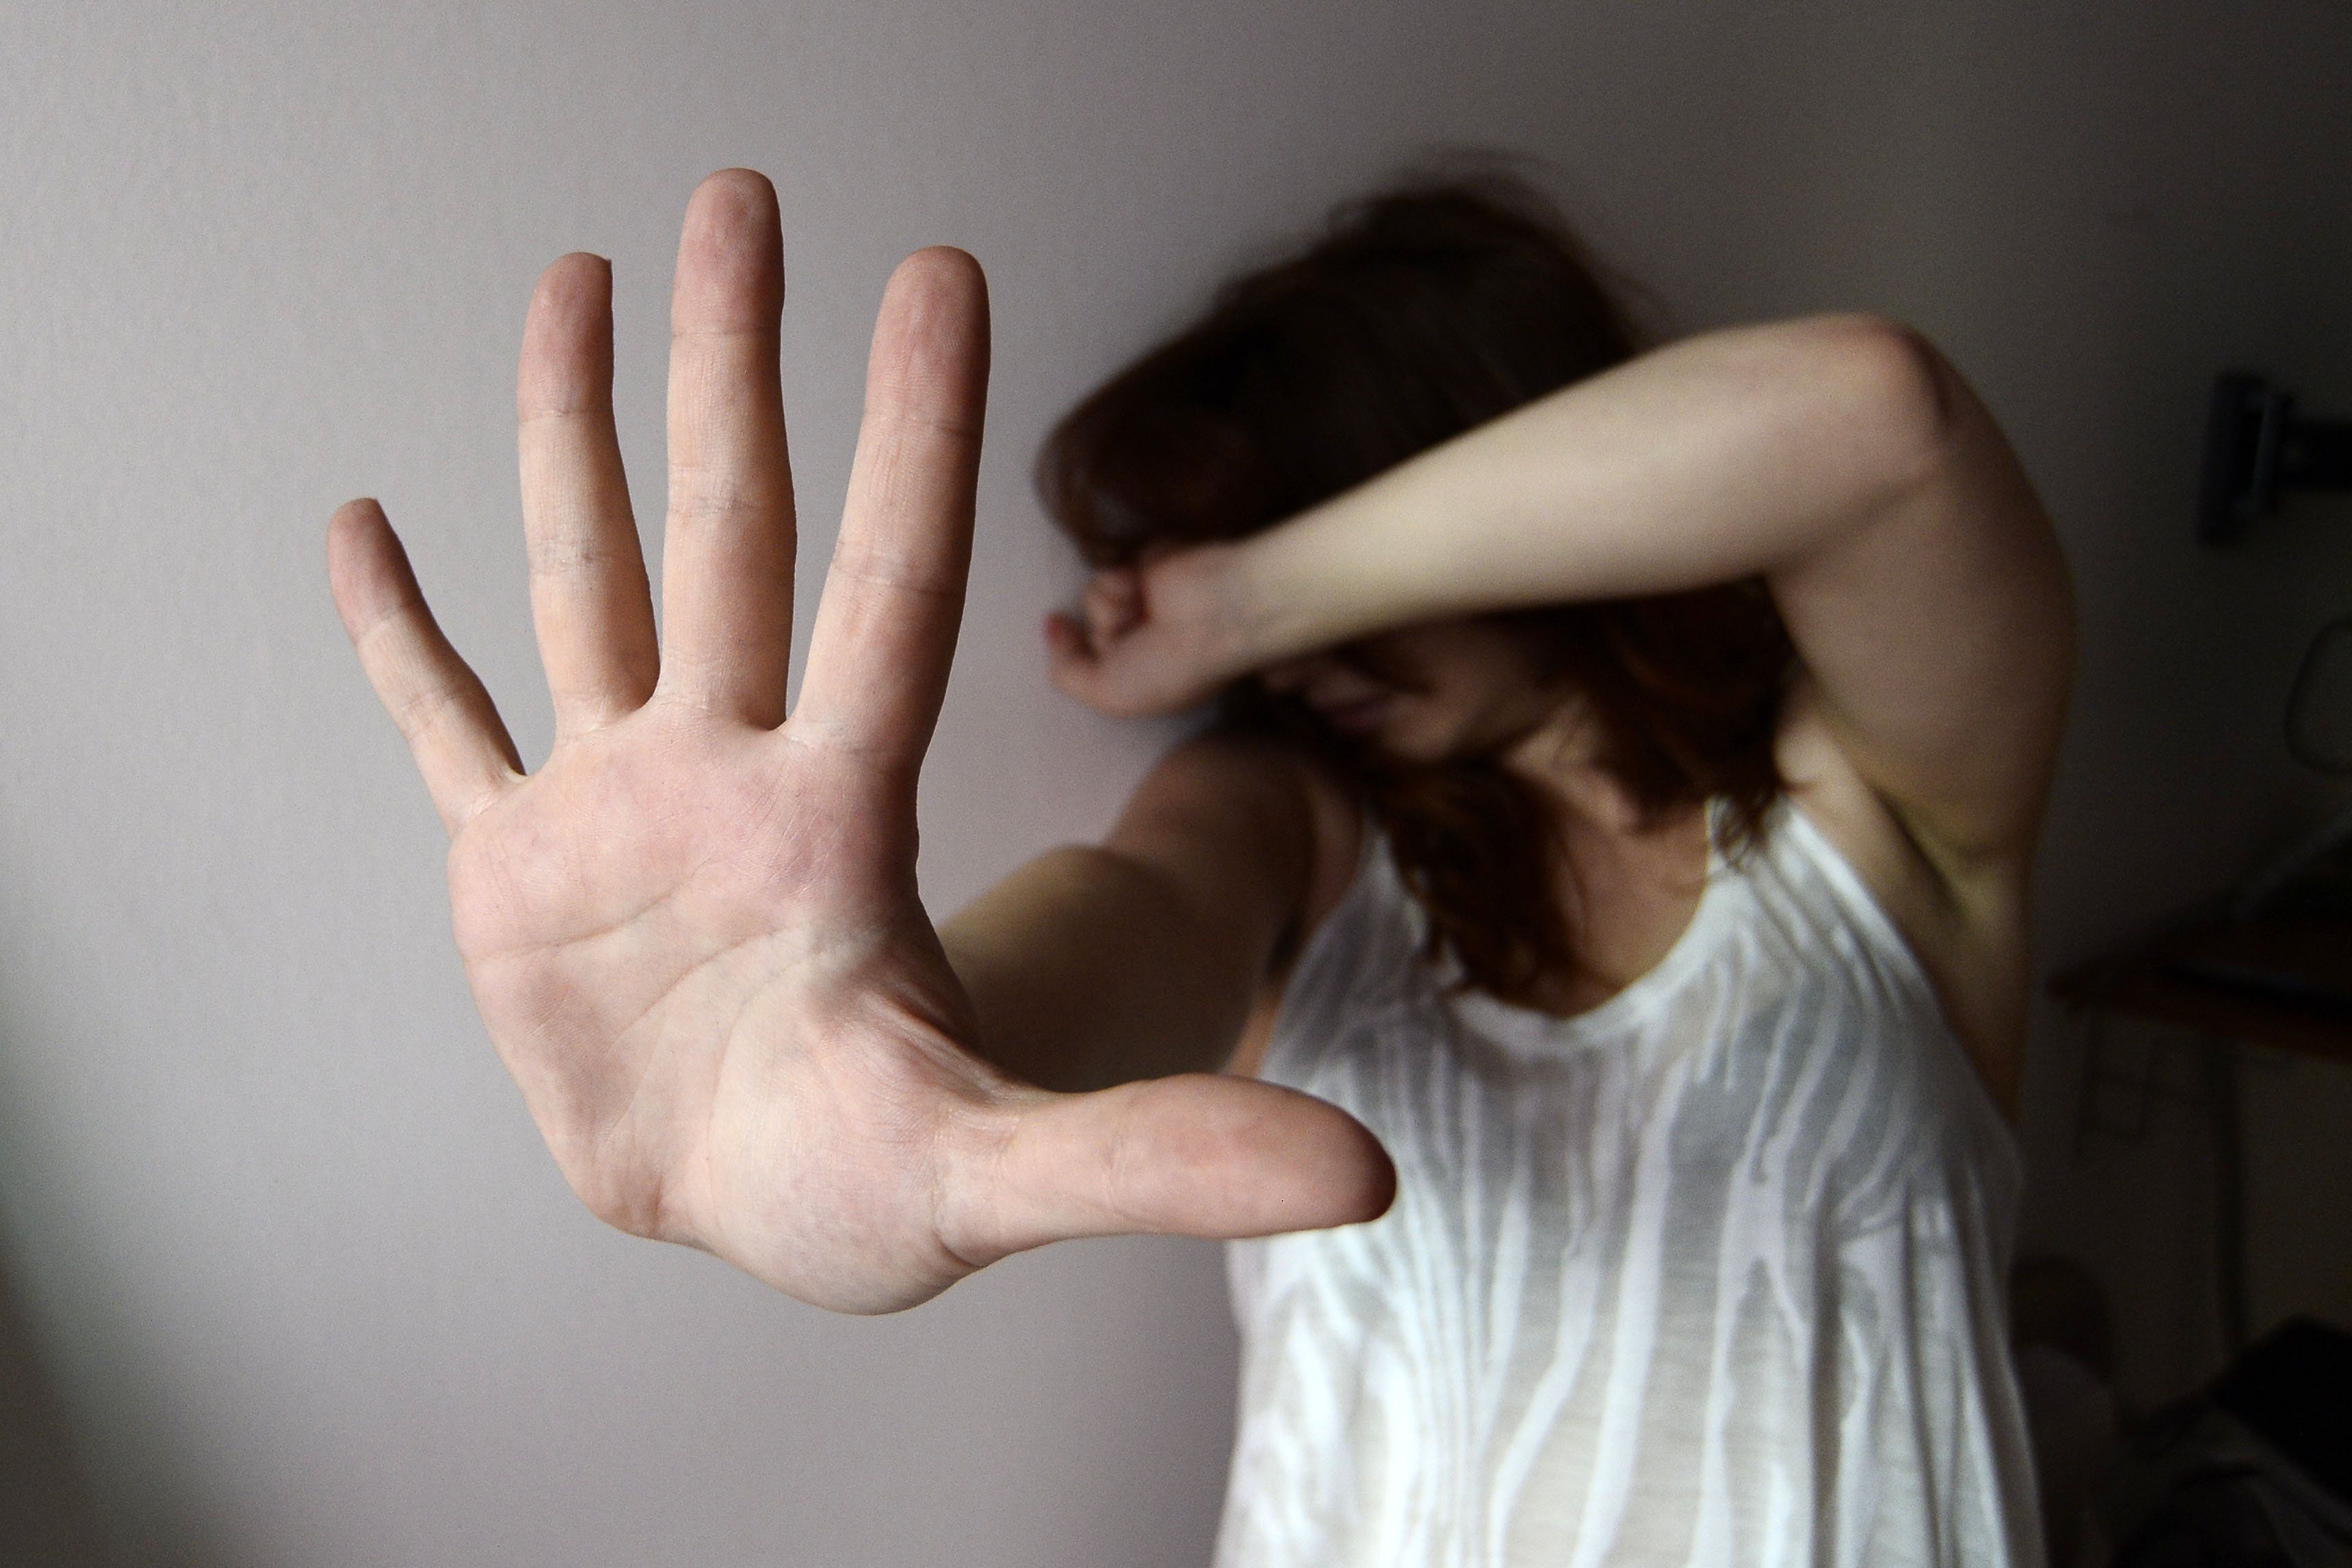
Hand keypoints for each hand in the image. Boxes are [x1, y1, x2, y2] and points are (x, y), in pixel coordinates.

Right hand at [329, 170, 1390, 1314]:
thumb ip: (1167, 1154)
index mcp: (839, 818)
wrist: (761, 1211)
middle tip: (744, 194)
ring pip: (588, 580)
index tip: (943, 275)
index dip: (918, 436)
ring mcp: (618, 808)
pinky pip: (447, 727)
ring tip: (576, 277)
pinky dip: (399, 641)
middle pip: (730, 531)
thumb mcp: (1011, 1176)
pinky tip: (364, 528)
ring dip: (572, 432)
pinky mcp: (515, 873)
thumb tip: (1370, 1174)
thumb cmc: (880, 1187)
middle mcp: (730, 773)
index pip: (889, 588)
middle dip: (735, 363)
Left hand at [1044, 544, 1251, 716]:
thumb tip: (1052, 627)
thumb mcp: (1111, 694)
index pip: (1090, 654)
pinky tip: (1160, 578)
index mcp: (1147, 671)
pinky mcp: (1157, 562)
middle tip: (1137, 626)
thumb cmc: (1173, 665)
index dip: (1070, 644)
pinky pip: (1121, 560)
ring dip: (1115, 596)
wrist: (1216, 613)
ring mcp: (1154, 598)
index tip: (1057, 624)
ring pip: (1099, 588)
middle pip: (1092, 618)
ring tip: (1152, 602)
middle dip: (1104, 622)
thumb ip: (1068, 673)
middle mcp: (1149, 635)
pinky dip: (1133, 569)